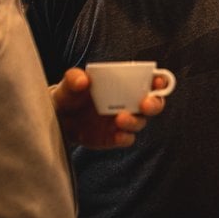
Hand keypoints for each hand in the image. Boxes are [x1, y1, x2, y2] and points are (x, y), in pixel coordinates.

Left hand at [50, 67, 166, 148]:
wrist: (59, 120)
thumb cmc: (69, 95)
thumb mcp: (68, 84)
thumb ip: (74, 78)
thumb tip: (82, 80)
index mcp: (125, 84)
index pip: (150, 80)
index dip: (159, 81)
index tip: (157, 82)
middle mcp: (129, 102)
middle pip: (154, 103)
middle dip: (154, 104)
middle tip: (145, 103)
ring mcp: (123, 121)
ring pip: (141, 122)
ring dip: (135, 120)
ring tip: (120, 118)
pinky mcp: (114, 137)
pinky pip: (127, 139)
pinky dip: (125, 137)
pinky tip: (118, 135)